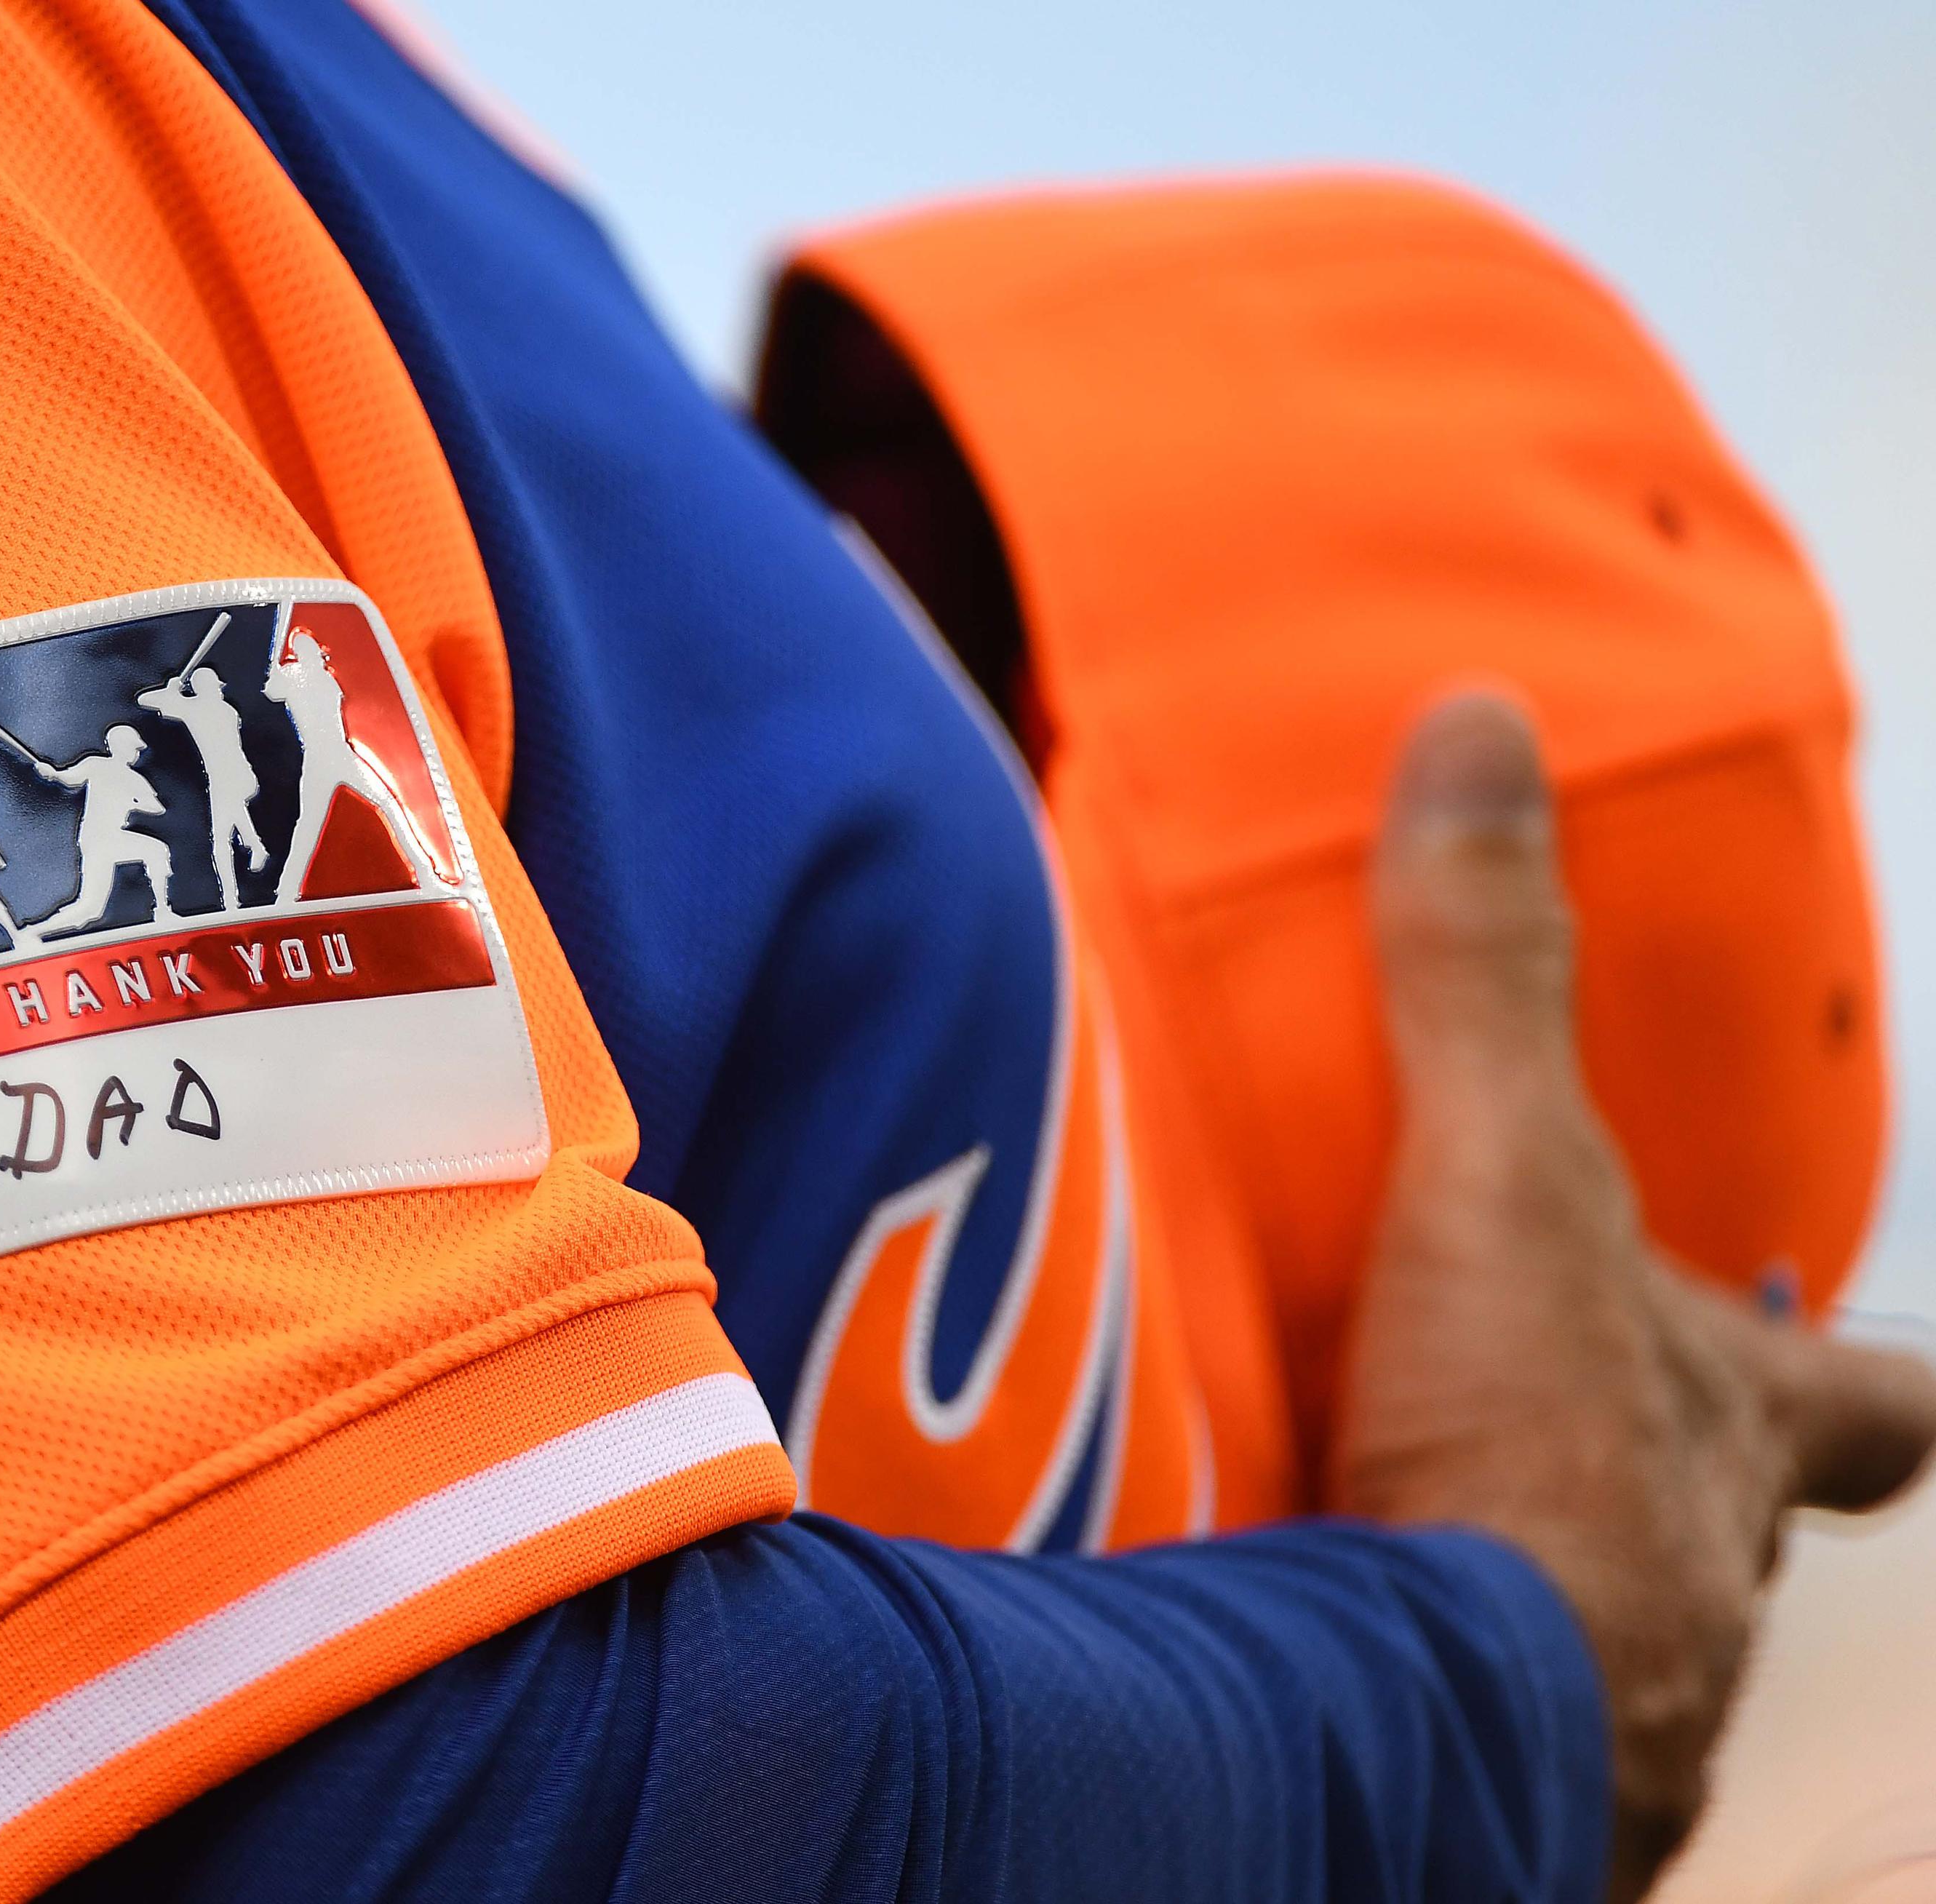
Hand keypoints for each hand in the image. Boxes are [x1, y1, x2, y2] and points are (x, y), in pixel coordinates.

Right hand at [1325, 692, 1935, 1897]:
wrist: (1425, 1728)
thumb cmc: (1522, 1466)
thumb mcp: (1500, 1179)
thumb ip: (1480, 968)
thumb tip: (1481, 729)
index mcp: (1734, 1430)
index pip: (1889, 1403)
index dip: (1902, 1385)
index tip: (1917, 1375)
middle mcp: (1696, 1572)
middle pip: (1739, 1521)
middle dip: (1681, 1473)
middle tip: (1603, 1435)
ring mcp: (1604, 1698)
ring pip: (1612, 1630)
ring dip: (1539, 1574)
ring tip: (1431, 1535)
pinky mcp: (1484, 1775)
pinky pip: (1479, 1715)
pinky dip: (1424, 1666)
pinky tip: (1345, 1639)